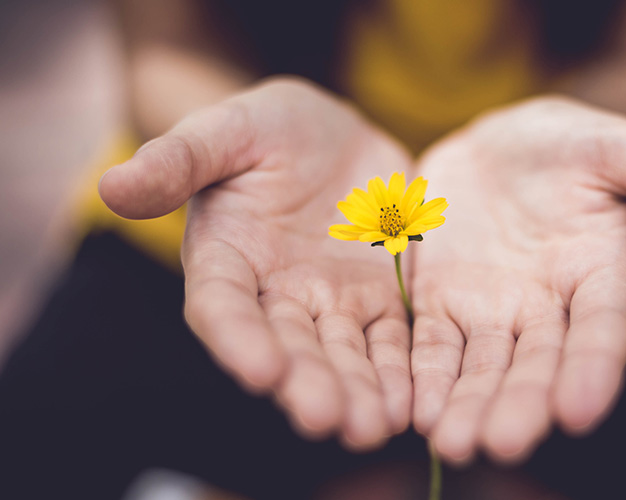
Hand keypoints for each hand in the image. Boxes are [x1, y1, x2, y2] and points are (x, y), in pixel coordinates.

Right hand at [100, 78, 413, 449]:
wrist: (332, 135)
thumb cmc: (266, 128)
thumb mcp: (226, 130)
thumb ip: (178, 159)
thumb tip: (112, 186)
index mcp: (227, 258)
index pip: (224, 307)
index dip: (238, 339)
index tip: (261, 371)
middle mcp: (275, 294)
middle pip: (289, 346)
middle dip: (306, 383)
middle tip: (327, 419)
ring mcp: (330, 301)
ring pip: (343, 354)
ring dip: (357, 392)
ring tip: (373, 427)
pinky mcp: (378, 298)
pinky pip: (391, 340)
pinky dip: (399, 372)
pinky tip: (412, 404)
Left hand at [409, 96, 625, 463]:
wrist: (496, 145)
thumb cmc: (568, 145)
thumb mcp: (620, 148)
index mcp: (600, 274)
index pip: (604, 328)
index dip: (595, 367)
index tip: (581, 410)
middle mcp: (548, 307)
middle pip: (537, 363)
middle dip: (521, 403)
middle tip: (502, 443)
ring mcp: (492, 311)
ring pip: (482, 366)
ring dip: (468, 405)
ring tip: (453, 443)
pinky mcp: (441, 304)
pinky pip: (431, 346)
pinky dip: (423, 377)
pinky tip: (413, 410)